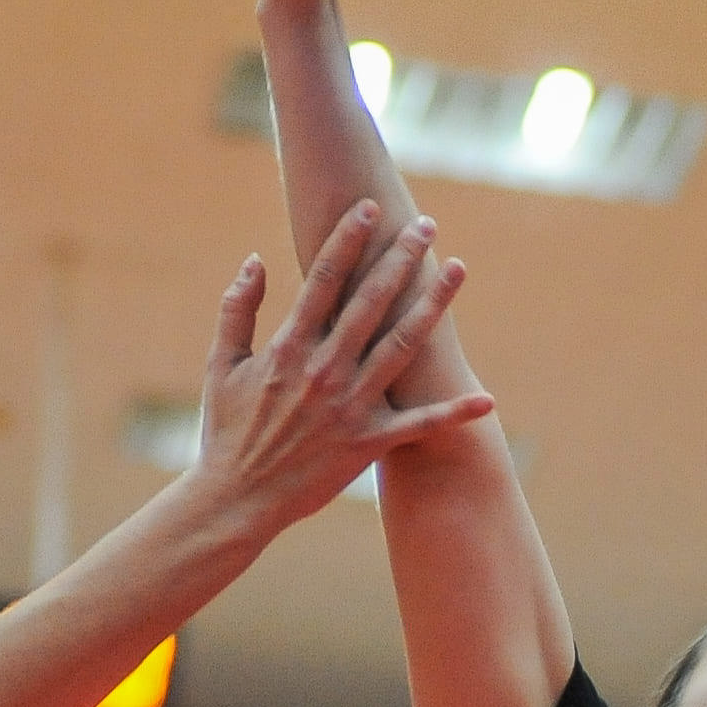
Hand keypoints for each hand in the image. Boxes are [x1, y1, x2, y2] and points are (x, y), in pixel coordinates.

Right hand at [180, 203, 490, 537]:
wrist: (236, 498)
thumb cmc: (226, 430)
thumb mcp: (219, 364)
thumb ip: (238, 309)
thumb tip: (255, 260)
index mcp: (289, 347)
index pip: (323, 280)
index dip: (347, 241)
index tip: (368, 208)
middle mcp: (324, 370)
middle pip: (371, 302)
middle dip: (399, 258)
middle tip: (425, 225)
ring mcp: (350, 406)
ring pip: (401, 346)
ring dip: (433, 306)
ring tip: (458, 270)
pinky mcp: (368, 443)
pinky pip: (418, 426)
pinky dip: (452, 414)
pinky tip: (487, 399)